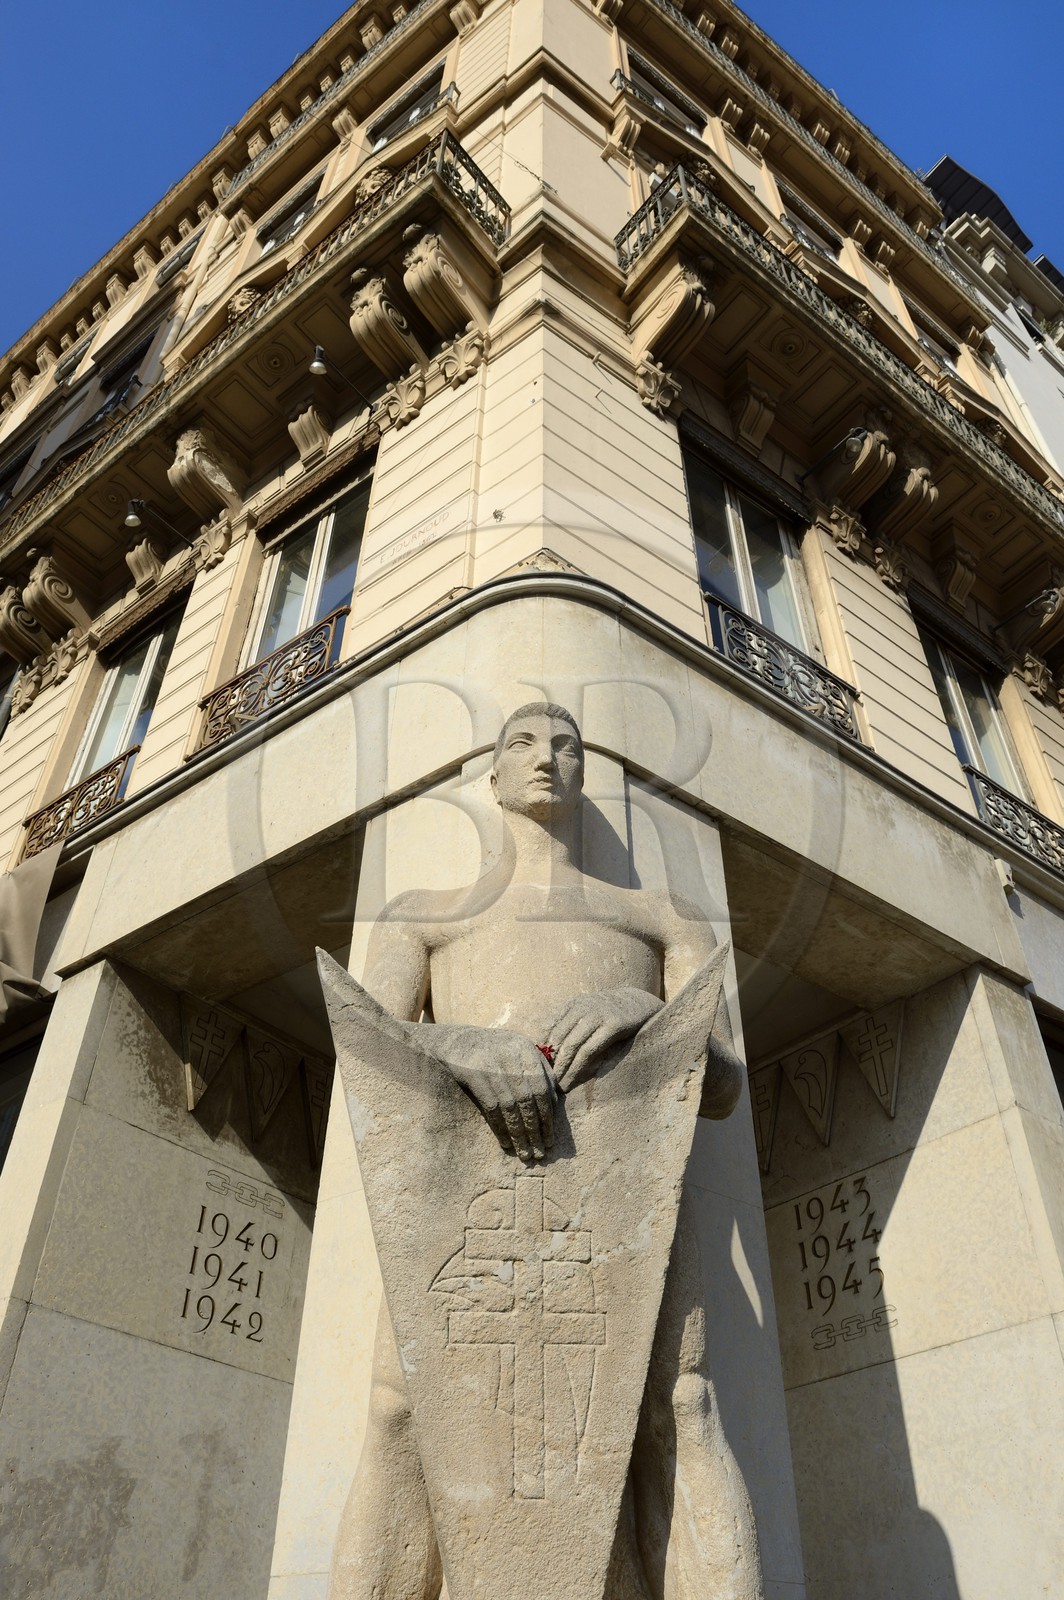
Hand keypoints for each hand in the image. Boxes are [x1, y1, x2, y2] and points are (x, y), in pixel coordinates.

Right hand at [428, 1027, 557, 1161]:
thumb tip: (557, 1100)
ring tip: (525, 1153)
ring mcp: (491, 1066)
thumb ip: (540, 1070)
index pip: (542, 1090)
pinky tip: (506, 1143)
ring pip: (510, 1107)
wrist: (458, 1040)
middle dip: (535, 1130)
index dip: (547, 1117)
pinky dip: (500, 1128)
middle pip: (527, 1101)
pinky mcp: (474, 1075)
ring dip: (519, 1134)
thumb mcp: (520, 1051)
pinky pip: (491, 1108)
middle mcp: (511, 1058)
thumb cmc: (496, 1050)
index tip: (549, 1139)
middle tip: (539, 1153)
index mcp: (526, 1051)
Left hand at [548, 988, 662, 1090]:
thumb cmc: (609, 1013)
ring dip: (563, 1068)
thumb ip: (570, 1025)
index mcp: (573, 1004)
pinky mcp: (613, 1026)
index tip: (537, 1066)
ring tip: (559, 1085)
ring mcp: (598, 1015)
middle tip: (546, 1081)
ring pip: (573, 1046)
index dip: (542, 1048)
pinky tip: (574, 1079)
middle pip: (559, 1038)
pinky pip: (590, 1050)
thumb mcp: (588, 1012)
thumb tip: (545, 1047)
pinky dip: (579, 1067)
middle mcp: (583, 1007)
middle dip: (552, 1062)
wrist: (639, 1003)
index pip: (550, 1027)